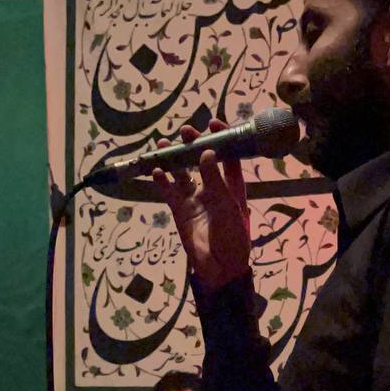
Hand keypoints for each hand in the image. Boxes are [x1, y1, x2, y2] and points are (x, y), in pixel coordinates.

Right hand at [151, 119, 251, 289]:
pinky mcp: (180, 210)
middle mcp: (214, 188)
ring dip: (173, 158)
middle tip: (185, 131)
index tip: (213, 123)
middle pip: (202, 160)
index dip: (222, 138)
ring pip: (182, 172)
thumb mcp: (228, 206)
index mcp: (232, 185)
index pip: (228, 155)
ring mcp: (195, 198)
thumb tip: (205, 152)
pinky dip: (162, 180)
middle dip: (194, 144)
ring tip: (163, 144)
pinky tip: (156, 170)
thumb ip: (215, 180)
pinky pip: (169, 191)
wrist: (220, 267)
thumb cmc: (233, 237)